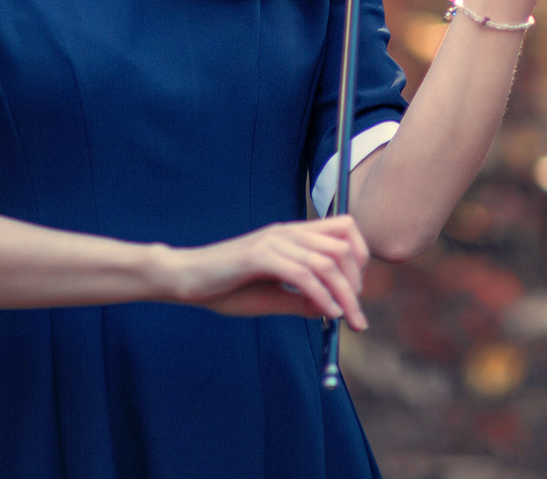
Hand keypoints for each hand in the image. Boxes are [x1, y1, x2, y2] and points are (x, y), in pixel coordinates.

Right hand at [167, 216, 369, 330]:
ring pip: (327, 261)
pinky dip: (322, 296)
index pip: (344, 228)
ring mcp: (273, 241)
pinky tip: (328, 314)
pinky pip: (303, 274)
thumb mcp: (272, 295)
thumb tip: (336, 309)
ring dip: (344, 293)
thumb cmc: (227, 288)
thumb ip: (303, 298)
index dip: (360, 256)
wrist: (186, 279)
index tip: (356, 290)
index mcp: (292, 234)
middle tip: (355, 313)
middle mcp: (287, 232)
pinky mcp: (259, 256)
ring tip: (348, 319)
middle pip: (342, 246)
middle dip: (356, 282)